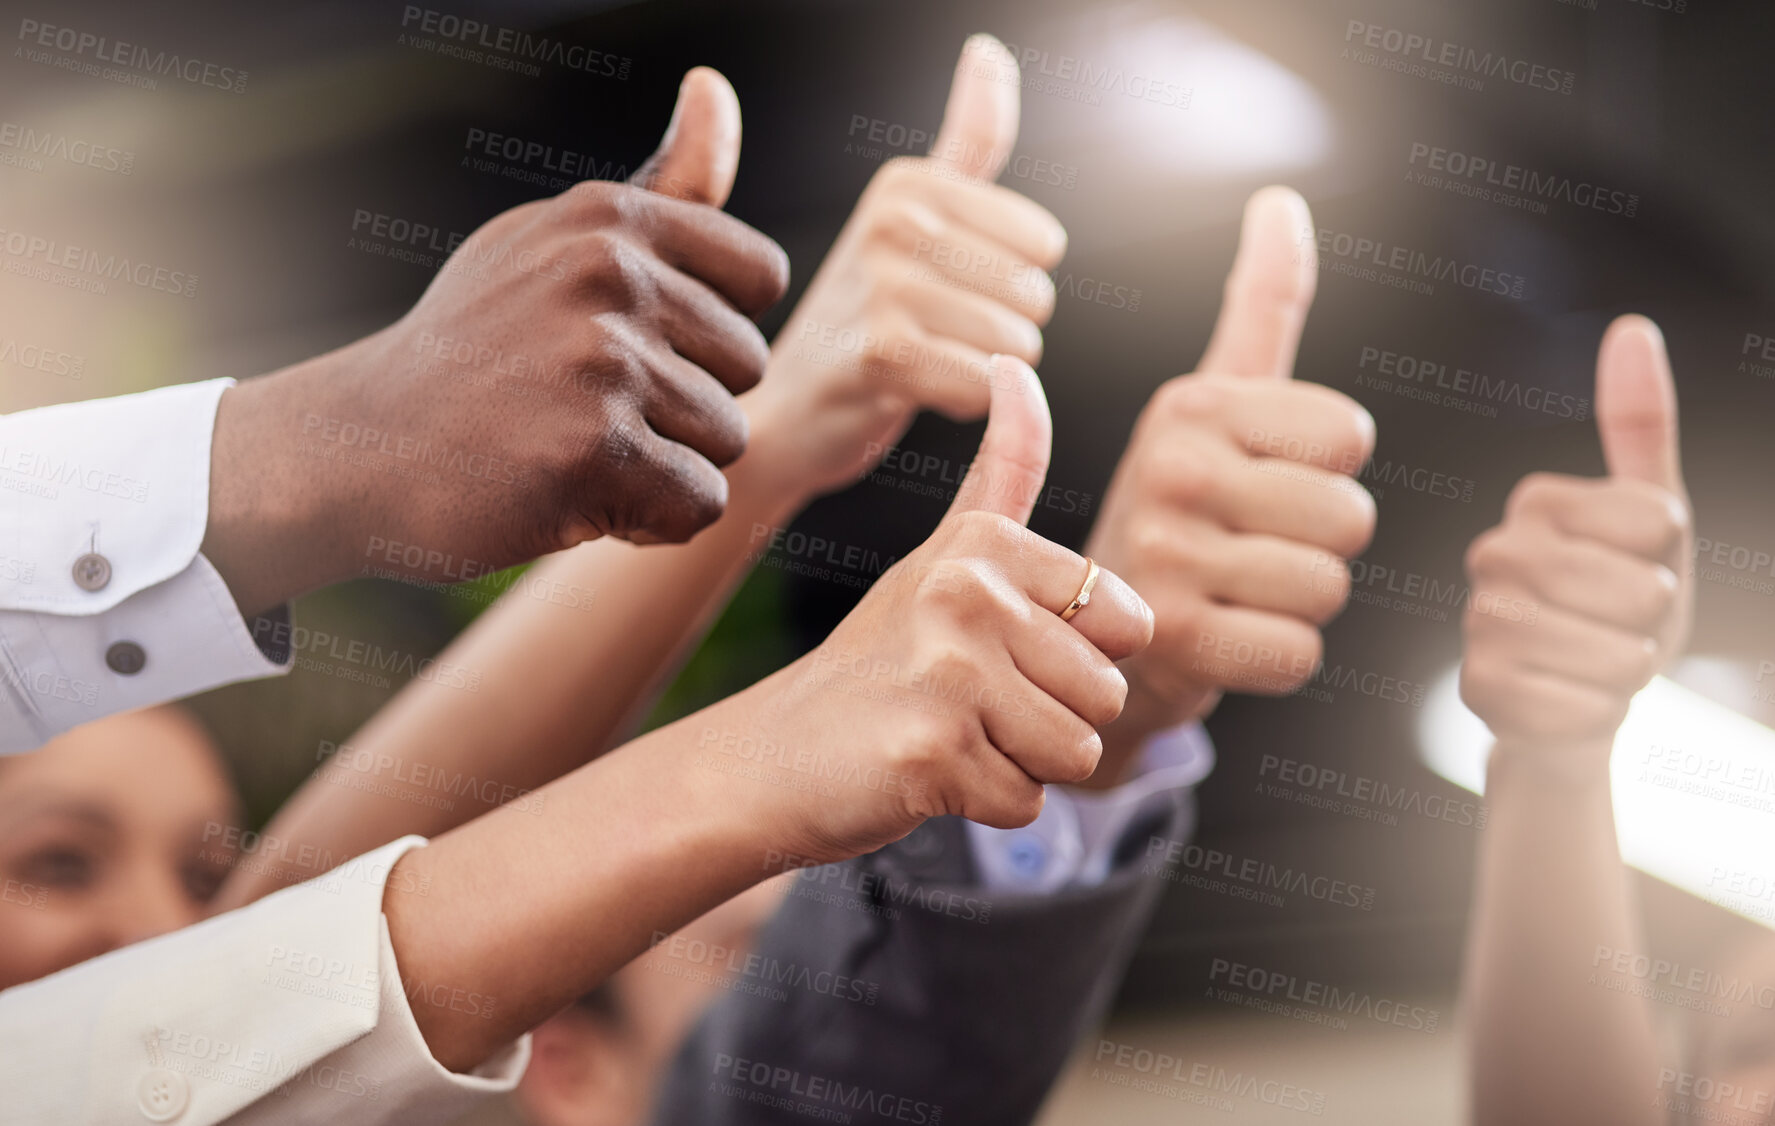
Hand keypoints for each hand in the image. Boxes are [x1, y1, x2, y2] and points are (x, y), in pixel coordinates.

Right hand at [205, 69, 790, 613]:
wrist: (358, 448)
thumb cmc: (478, 352)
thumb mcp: (555, 245)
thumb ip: (660, 190)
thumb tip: (715, 85)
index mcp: (608, 218)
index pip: (759, 277)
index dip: (711, 332)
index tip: (632, 343)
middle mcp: (608, 273)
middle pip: (749, 366)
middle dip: (686, 404)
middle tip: (582, 405)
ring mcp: (600, 360)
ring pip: (730, 437)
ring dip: (664, 465)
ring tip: (570, 447)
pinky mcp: (594, 449)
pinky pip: (700, 504)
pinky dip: (650, 522)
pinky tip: (574, 496)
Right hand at [717, 356, 1151, 864]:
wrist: (776, 754)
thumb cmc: (880, 663)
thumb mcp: (942, 556)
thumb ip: (1002, 471)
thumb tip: (1020, 369)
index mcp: (985, 544)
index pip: (1130, 622)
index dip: (1079, 657)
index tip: (1001, 652)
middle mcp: (968, 594)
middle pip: (1108, 693)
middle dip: (1053, 719)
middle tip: (970, 706)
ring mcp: (948, 672)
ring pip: (1080, 751)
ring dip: (1025, 763)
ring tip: (954, 735)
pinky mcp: (933, 750)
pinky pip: (1028, 802)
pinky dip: (988, 804)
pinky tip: (931, 773)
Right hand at [745, 34, 1066, 496]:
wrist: (789, 409)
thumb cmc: (863, 315)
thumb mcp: (911, 213)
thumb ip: (965, 140)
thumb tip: (990, 51)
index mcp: (907, 182)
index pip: (1044, 244)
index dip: (1011, 283)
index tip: (947, 291)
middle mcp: (892, 222)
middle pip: (1035, 295)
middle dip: (1001, 331)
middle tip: (934, 336)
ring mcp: (882, 287)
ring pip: (1015, 344)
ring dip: (983, 370)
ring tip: (925, 363)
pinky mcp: (880, 356)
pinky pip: (982, 383)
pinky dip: (964, 402)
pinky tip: (917, 393)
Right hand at [1083, 188, 1375, 779]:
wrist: (1081, 630)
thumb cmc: (1175, 512)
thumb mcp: (1208, 403)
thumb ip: (1260, 304)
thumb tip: (1282, 199)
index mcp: (1192, 407)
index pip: (1349, 435)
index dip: (1325, 471)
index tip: (1263, 482)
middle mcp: (1173, 469)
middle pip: (1349, 516)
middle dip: (1319, 546)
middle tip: (1249, 550)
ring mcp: (1169, 554)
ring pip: (1328, 587)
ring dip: (1297, 606)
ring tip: (1234, 593)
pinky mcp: (1175, 638)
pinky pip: (1298, 653)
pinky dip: (1275, 658)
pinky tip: (1225, 640)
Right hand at [1460, 316, 1690, 766]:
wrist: (1577, 707)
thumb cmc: (1617, 610)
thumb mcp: (1650, 521)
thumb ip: (1638, 426)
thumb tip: (1631, 328)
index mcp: (1535, 502)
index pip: (1656, 520)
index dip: (1671, 560)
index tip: (1637, 572)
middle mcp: (1493, 554)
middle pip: (1638, 590)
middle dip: (1654, 623)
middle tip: (1620, 629)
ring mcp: (1480, 624)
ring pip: (1615, 653)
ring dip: (1630, 674)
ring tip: (1598, 667)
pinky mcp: (1479, 692)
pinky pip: (1583, 707)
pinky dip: (1600, 716)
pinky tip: (1573, 706)